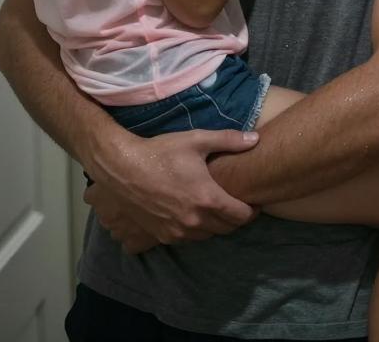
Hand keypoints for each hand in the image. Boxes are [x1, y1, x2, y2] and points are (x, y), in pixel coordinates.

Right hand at [85, 128, 258, 249]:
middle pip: (227, 229)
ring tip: (218, 209)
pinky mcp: (162, 236)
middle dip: (237, 218)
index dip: (253, 210)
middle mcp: (194, 221)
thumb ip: (229, 140)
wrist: (122, 169)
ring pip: (208, 236)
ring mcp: (177, 231)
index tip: (255, 202)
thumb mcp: (197, 140)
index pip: (241, 216)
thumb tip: (256, 139)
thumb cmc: (162, 152)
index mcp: (207, 199)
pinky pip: (189, 239)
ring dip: (217, 226)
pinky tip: (196, 215)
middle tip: (239, 204)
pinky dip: (197, 230)